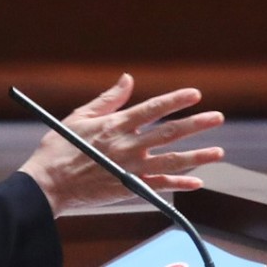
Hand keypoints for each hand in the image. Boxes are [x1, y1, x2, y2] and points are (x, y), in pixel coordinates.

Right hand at [18, 73, 224, 216]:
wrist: (48, 186)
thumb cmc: (60, 148)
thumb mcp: (80, 116)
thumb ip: (108, 99)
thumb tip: (127, 79)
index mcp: (116, 125)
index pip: (153, 108)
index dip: (176, 100)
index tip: (195, 94)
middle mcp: (128, 146)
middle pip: (170, 133)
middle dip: (196, 124)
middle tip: (217, 117)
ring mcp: (131, 169)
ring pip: (171, 161)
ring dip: (197, 155)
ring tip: (218, 151)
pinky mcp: (129, 188)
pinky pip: (160, 186)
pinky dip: (179, 184)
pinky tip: (197, 181)